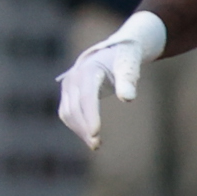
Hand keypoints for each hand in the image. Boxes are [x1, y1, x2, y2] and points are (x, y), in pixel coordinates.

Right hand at [57, 12, 165, 149]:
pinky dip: (77, 126)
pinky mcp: (67, 94)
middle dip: (85, 127)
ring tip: (96, 144)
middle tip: (97, 144)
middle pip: (75, 108)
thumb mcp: (130, 63)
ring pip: (68, 113)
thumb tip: (128, 98)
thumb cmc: (124, 56)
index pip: (87, 96)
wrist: (113, 50)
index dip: (91, 115)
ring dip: (79, 130)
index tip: (96, 133)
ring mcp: (67, 86)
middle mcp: (73, 77)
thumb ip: (128, 78)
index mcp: (89, 68)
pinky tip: (89, 136)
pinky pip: (67, 113)